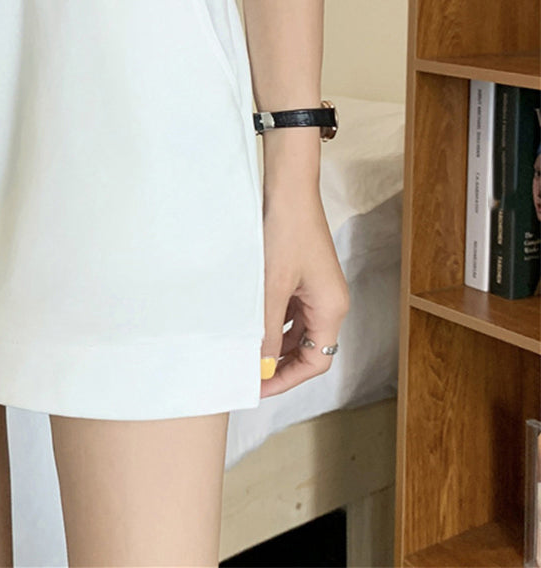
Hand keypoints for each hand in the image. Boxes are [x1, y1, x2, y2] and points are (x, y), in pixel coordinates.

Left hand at [258, 186, 349, 398]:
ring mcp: (315, 288)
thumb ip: (265, 328)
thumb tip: (260, 365)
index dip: (287, 379)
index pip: (315, 361)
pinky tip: (247, 324)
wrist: (287, 187)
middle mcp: (328, 301)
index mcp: (331, 307)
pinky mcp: (301, 275)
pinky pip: (288, 310)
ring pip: (295, 330)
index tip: (259, 387)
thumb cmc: (286, 230)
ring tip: (243, 353)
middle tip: (247, 375)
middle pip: (307, 348)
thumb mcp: (271, 285)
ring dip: (272, 343)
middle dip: (279, 365)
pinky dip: (270, 322)